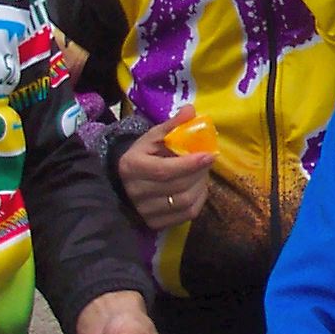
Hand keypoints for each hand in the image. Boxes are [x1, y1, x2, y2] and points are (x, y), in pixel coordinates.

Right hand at [115, 113, 215, 228]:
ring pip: (184, 203)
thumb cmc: (143, 155)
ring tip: (202, 174)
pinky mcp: (154, 224)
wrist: (124, 181)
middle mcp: (136, 192)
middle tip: (207, 161)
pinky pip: (186, 216)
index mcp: (132, 167)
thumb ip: (172, 125)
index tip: (209, 155)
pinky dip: (198, 201)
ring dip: (200, 187)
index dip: (189, 164)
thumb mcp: (153, 137)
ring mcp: (144, 211)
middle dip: (199, 173)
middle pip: (177, 188)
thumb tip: (190, 109)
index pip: (164, 170)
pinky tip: (197, 188)